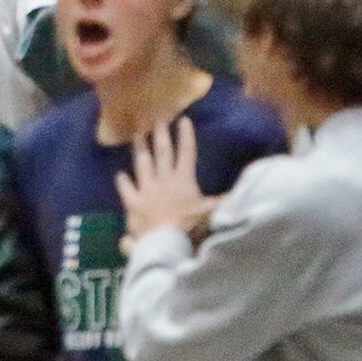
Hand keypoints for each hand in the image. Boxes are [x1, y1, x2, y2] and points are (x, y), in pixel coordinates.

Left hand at [115, 118, 214, 244]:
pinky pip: (126, 187)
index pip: (187, 153)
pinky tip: (120, 174)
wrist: (166, 243)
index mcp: (183, 180)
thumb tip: (241, 194)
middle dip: (160, 133)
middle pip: (162, 152)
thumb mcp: (211, 213)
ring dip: (140, 147)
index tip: (183, 119)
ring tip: (137, 133)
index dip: (185, 136)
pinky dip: (123, 180)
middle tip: (156, 117)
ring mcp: (146, 189)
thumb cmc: (190, 227)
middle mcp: (164, 180)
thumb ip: (224, 202)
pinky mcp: (133, 202)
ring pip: (142, 163)